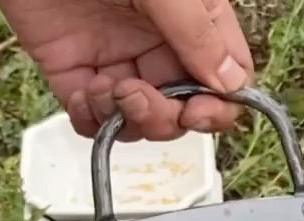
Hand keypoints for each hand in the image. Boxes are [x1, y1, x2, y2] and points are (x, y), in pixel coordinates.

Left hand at [0, 0, 255, 141]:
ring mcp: (116, 56)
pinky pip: (92, 115)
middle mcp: (158, 41)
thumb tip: (231, 86)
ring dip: (127, 119)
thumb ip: (197, 33)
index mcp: (192, 18)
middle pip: (182, 106)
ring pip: (139, 117)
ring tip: (106, 90)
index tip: (199, 112)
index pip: (225, 76)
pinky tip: (85, 97)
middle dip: (165, 117)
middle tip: (139, 97)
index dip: (218, 105)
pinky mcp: (72, 66)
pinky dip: (92, 120)